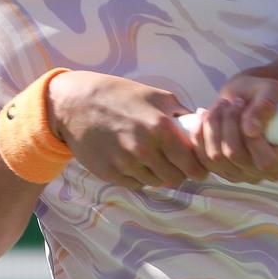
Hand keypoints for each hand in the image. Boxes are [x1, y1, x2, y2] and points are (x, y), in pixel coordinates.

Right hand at [47, 71, 207, 189]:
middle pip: (176, 179)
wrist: (75, 103)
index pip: (192, 164)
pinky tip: (133, 159)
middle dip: (179, 172)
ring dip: (158, 174)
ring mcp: (125, 164)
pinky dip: (139, 175)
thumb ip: (181, 114)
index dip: (199, 168)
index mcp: (161, 128)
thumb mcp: (156, 95)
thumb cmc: (119, 94)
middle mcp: (144, 150)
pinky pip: (135, 184)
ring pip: (156, 183)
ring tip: (152, 156)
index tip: (199, 168)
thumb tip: (202, 129)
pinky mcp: (109, 174)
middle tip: (175, 163)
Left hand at [189, 73, 277, 182]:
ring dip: (214, 125)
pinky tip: (205, 115)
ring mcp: (243, 174)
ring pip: (216, 156)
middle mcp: (267, 172)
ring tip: (222, 106)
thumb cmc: (263, 93)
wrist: (246, 97)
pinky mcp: (222, 171)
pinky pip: (202, 157)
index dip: (253, 139)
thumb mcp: (269, 90)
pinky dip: (199, 133)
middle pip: (236, 156)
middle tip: (233, 101)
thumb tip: (251, 130)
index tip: (246, 107)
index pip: (267, 161)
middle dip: (229, 122)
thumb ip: (264, 107)